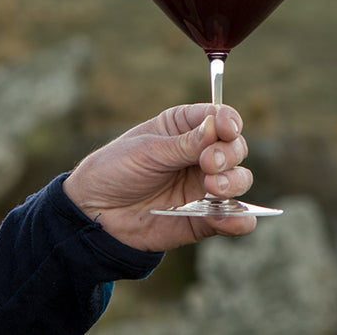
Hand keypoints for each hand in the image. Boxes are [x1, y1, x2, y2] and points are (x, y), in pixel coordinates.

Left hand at [62, 103, 257, 251]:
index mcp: (184, 127)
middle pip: (235, 148)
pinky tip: (227, 218)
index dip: (228, 121)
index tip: (226, 129)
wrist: (95, 212)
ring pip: (241, 180)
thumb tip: (218, 128)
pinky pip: (235, 219)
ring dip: (234, 182)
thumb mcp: (146, 151)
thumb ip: (184, 144)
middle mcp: (200, 154)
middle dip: (228, 154)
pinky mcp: (205, 217)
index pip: (220, 117)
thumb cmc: (115, 170)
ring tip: (212, 187)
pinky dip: (238, 220)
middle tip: (208, 163)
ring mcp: (205, 186)